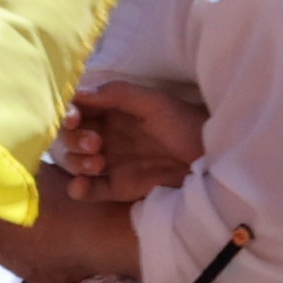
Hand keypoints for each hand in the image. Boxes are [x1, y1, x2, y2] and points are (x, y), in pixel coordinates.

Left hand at [0, 183, 141, 282]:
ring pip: (8, 250)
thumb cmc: (68, 199)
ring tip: (43, 221)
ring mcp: (19, 270)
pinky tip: (60, 240)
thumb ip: (16, 171)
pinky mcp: (44, 282)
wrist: (108, 236)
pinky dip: (41, 253)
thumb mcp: (39, 172)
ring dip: (18, 237)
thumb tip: (9, 165)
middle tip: (20, 201)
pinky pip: (34, 264)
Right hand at [59, 78, 203, 200]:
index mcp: (114, 112)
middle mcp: (107, 136)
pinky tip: (82, 185)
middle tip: (96, 143)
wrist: (214, 162)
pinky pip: (89, 189)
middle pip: (71, 137)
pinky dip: (79, 188)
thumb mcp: (154, 103)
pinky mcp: (118, 188)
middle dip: (75, 139)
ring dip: (77, 161)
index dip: (68, 113)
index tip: (73, 117)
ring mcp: (111, 163)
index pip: (79, 109)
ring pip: (75, 162)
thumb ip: (117, 94)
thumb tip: (78, 93)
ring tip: (99, 163)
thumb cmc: (187, 125)